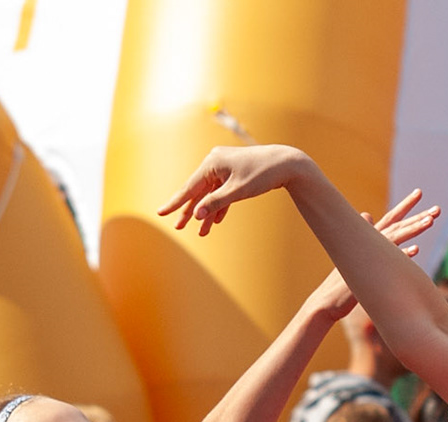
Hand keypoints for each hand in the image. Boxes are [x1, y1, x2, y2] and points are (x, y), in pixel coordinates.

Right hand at [159, 144, 310, 235]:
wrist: (286, 163)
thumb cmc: (262, 174)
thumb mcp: (238, 191)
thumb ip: (216, 202)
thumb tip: (196, 214)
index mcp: (211, 163)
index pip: (190, 187)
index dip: (175, 202)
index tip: (161, 213)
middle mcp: (215, 163)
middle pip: (198, 191)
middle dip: (190, 211)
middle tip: (178, 227)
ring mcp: (224, 168)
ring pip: (210, 194)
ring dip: (207, 212)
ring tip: (201, 232)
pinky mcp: (234, 173)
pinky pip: (222, 191)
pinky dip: (219, 205)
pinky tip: (216, 221)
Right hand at [308, 191, 440, 320]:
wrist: (328, 300)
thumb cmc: (343, 279)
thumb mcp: (355, 250)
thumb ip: (365, 233)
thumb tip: (367, 215)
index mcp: (369, 238)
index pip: (391, 218)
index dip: (405, 205)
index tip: (419, 192)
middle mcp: (370, 243)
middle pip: (398, 225)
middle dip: (418, 215)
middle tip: (437, 209)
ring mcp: (370, 257)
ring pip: (395, 238)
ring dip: (413, 229)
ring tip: (431, 222)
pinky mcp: (369, 273)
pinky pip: (389, 263)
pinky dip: (402, 255)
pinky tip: (416, 250)